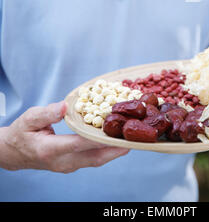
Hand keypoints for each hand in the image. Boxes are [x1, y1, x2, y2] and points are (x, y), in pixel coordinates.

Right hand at [0, 101, 128, 172]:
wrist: (12, 153)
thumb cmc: (21, 133)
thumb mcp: (29, 118)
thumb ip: (47, 113)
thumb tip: (64, 106)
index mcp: (50, 149)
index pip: (79, 144)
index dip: (98, 138)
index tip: (115, 132)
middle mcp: (62, 162)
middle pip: (94, 157)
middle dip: (115, 149)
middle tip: (133, 138)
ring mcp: (67, 166)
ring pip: (95, 161)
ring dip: (114, 152)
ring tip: (131, 139)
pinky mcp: (72, 165)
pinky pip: (92, 159)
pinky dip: (106, 151)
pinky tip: (116, 141)